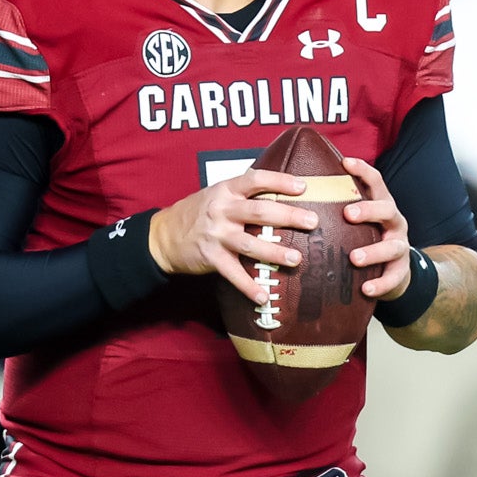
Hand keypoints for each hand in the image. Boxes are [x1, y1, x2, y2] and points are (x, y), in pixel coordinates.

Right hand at [147, 167, 317, 304]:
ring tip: (296, 259)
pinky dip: (249, 287)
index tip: (303, 187)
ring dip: (275, 252)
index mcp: (226, 190)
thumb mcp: (217, 194)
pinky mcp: (212, 258)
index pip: (255, 180)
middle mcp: (222, 210)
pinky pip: (234, 274)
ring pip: (250, 243)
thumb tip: (281, 194)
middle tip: (312, 222)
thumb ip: (243, 194)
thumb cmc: (197, 213)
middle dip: (289, 217)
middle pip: (260, 212)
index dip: (280, 182)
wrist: (164, 236)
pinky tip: (264, 296)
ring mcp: (217, 235)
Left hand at [342, 155, 413, 300]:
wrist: (392, 272)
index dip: (363, 170)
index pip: (375, 182)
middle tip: (347, 214)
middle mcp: (393, 222)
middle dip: (368, 210)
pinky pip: (393, 277)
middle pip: (387, 209)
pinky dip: (380, 283)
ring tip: (353, 258)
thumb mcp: (355, 222)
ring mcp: (400, 246)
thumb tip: (295, 192)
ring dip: (373, 251)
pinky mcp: (401, 271)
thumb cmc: (364, 239)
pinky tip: (365, 289)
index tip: (345, 162)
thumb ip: (336, 209)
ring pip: (393, 246)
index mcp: (380, 205)